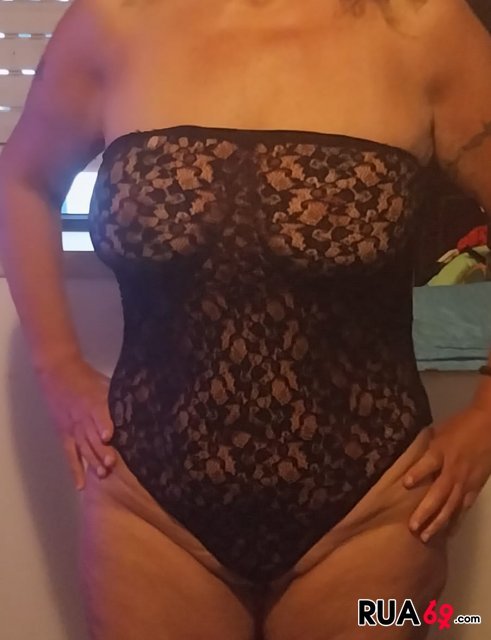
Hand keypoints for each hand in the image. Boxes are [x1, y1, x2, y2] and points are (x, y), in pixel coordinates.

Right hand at [37, 357, 116, 490]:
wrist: (58, 373)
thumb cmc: (87, 378)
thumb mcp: (106, 384)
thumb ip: (120, 399)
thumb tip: (145, 407)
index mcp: (93, 402)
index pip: (99, 415)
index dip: (104, 425)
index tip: (109, 437)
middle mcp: (82, 418)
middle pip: (92, 436)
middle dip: (102, 450)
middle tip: (112, 464)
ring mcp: (72, 428)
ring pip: (83, 447)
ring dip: (92, 460)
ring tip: (103, 473)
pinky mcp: (64, 435)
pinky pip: (70, 455)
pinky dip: (75, 470)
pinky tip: (81, 485)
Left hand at [403, 406, 490, 541]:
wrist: (489, 426)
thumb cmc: (460, 426)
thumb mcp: (439, 432)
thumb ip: (427, 449)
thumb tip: (411, 460)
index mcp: (442, 452)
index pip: (428, 464)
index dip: (417, 474)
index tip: (405, 485)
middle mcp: (453, 470)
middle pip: (439, 494)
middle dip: (426, 512)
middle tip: (413, 528)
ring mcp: (466, 481)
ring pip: (451, 506)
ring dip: (439, 522)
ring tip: (426, 537)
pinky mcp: (475, 487)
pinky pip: (464, 507)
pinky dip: (456, 520)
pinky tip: (449, 531)